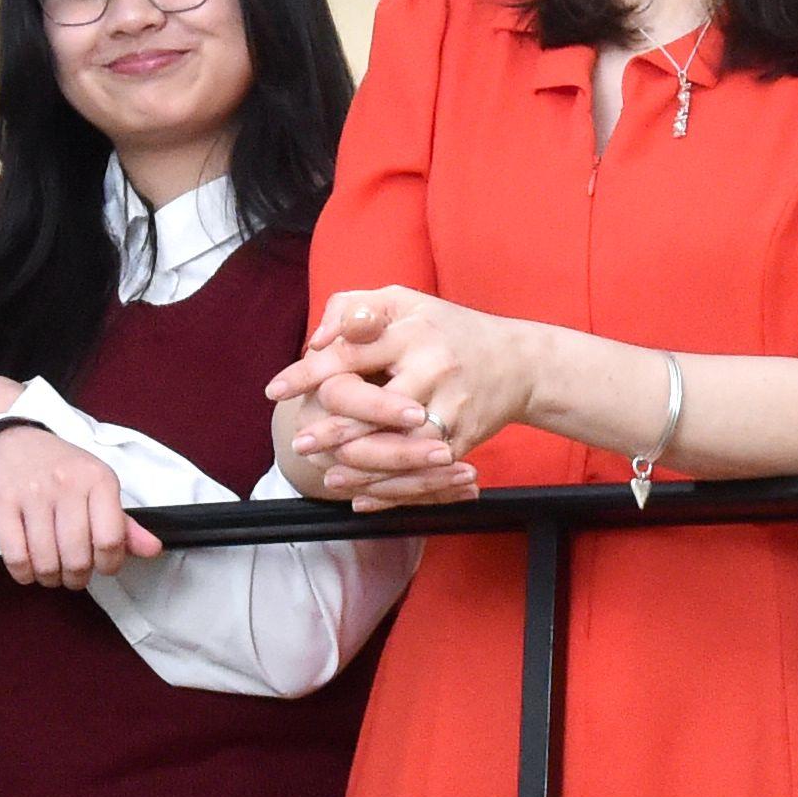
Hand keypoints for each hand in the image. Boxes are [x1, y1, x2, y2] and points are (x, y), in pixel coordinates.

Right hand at [0, 425, 162, 586]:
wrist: (13, 441)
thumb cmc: (61, 468)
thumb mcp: (99, 485)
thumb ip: (125, 522)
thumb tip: (154, 548)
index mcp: (98, 479)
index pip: (111, 540)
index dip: (109, 564)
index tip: (103, 566)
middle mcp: (66, 484)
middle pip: (77, 557)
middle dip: (78, 577)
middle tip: (75, 574)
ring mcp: (32, 494)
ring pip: (46, 562)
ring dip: (51, 578)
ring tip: (53, 572)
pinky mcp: (1, 505)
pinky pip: (16, 558)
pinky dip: (25, 574)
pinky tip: (30, 568)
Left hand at [269, 288, 511, 509]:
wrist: (520, 361)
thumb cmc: (447, 328)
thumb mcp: (404, 301)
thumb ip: (354, 309)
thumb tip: (316, 341)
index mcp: (411, 331)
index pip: (351, 353)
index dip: (309, 373)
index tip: (277, 390)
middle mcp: (432, 368)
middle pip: (375, 406)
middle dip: (333, 429)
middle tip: (301, 442)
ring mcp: (452, 406)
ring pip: (399, 447)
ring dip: (360, 466)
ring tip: (327, 474)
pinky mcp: (465, 439)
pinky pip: (424, 472)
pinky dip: (392, 488)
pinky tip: (362, 495)